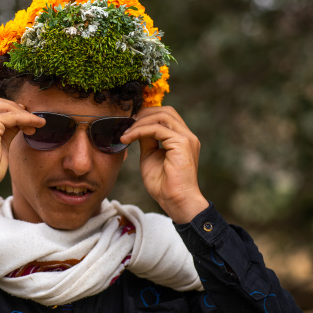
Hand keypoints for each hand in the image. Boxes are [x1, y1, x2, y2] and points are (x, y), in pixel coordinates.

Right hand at [0, 96, 45, 188]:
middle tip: (30, 117)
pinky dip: (27, 118)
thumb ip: (3, 130)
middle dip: (14, 108)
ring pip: (4, 108)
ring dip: (23, 114)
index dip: (4, 107)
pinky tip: (37, 124)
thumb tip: (19, 121)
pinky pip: (12, 117)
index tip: (19, 113)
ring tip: (36, 124)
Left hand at [120, 106, 207, 222]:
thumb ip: (146, 140)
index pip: (165, 116)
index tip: (128, 124)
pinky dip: (140, 131)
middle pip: (165, 111)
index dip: (146, 116)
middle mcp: (187, 135)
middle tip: (126, 124)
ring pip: (161, 116)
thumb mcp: (150, 156)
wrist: (175, 201)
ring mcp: (186, 138)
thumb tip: (136, 128)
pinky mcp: (182, 143)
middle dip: (143, 114)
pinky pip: (157, 128)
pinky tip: (128, 138)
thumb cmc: (163, 184)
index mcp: (181, 138)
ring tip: (125, 133)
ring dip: (139, 122)